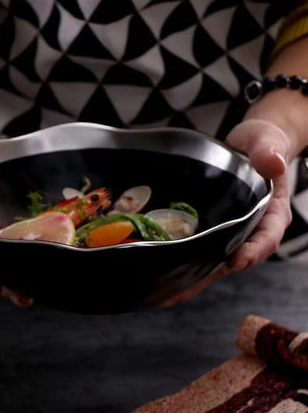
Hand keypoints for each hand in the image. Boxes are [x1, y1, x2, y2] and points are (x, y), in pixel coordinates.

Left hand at [161, 118, 291, 306]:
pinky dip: (184, 260)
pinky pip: (200, 246)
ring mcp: (230, 230)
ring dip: (191, 276)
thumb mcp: (268, 141)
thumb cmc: (262, 143)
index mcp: (271, 213)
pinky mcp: (212, 226)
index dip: (252, 252)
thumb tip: (272, 164)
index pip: (265, 238)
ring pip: (213, 258)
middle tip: (180, 291)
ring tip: (163, 292)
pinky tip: (162, 271)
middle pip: (233, 257)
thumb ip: (269, 150)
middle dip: (208, 276)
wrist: (248, 145)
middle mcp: (251, 228)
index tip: (234, 261)